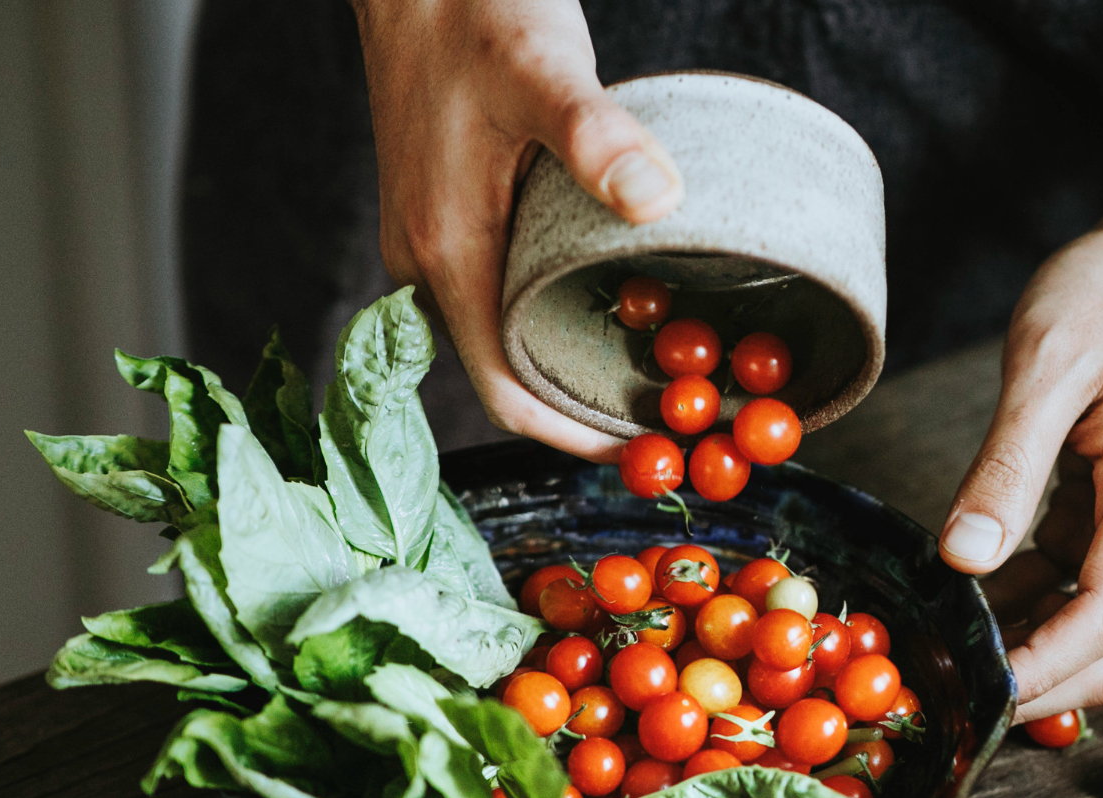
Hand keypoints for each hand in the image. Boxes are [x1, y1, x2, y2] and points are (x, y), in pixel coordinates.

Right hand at [352, 0, 683, 459]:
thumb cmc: (469, 10)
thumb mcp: (540, 68)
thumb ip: (594, 136)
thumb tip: (657, 199)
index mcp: (448, 252)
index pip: (506, 393)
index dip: (575, 436)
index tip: (646, 449)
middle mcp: (430, 263)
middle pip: (509, 376)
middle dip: (586, 407)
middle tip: (672, 412)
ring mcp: (434, 243)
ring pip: (505, 338)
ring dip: (572, 364)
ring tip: (653, 368)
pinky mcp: (450, 218)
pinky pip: (501, 298)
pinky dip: (554, 318)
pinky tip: (611, 302)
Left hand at [938, 216, 1102, 722]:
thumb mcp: (1047, 370)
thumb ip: (1006, 469)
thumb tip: (964, 559)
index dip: (1045, 668)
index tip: (978, 694)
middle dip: (1042, 682)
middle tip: (953, 692)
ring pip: (1098, 625)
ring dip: (1030, 648)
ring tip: (946, 650)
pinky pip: (1077, 584)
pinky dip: (1028, 605)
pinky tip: (968, 599)